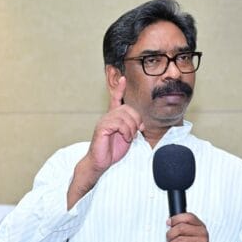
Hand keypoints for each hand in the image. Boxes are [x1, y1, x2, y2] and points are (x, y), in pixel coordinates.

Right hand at [67, 76, 143, 208]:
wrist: (101, 162)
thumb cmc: (112, 150)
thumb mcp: (127, 137)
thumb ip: (133, 127)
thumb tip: (141, 123)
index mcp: (113, 118)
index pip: (116, 100)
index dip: (119, 89)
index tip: (123, 78)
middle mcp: (108, 117)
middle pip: (128, 109)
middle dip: (136, 120)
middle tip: (136, 132)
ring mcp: (104, 121)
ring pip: (124, 116)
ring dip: (131, 128)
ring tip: (129, 137)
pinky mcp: (102, 128)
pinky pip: (119, 123)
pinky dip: (126, 131)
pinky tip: (125, 138)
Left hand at [165, 213, 218, 241]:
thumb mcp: (191, 235)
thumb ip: (183, 228)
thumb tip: (169, 222)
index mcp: (200, 226)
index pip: (188, 217)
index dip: (176, 219)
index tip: (168, 223)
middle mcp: (202, 233)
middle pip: (181, 228)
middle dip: (170, 234)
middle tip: (168, 240)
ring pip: (178, 241)